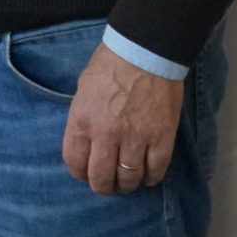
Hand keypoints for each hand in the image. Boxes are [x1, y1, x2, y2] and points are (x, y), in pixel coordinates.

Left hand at [61, 44, 183, 195]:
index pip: (74, 162)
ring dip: (127, 184)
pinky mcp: (161, 138)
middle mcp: (106, 135)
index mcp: (82, 120)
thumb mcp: (83, 88)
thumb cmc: (110, 64)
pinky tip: (148, 174)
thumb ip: (83, 117)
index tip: (86, 173)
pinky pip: (156, 170)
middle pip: (101, 178)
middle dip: (103, 186)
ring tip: (128, 181)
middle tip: (108, 184)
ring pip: (129, 178)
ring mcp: (135, 138)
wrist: (146, 50)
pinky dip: (151, 178)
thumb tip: (86, 140)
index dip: (80, 173)